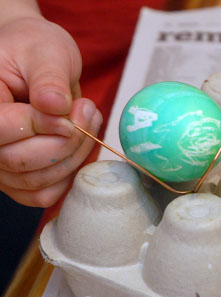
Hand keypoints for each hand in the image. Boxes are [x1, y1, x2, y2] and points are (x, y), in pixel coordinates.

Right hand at [0, 16, 101, 206]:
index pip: (3, 130)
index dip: (44, 124)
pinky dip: (68, 176)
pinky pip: (42, 194)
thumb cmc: (36, 51)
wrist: (36, 64)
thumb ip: (49, 79)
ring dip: (74, 156)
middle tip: (87, 111)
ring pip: (36, 182)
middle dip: (66, 141)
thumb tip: (54, 105)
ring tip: (86, 121)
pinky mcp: (19, 178)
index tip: (72, 107)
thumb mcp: (47, 52)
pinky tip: (79, 146)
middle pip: (19, 163)